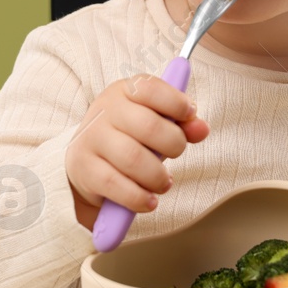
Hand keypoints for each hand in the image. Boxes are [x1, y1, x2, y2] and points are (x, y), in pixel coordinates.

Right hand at [65, 74, 209, 229]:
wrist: (85, 163)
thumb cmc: (128, 137)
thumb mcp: (153, 123)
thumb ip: (181, 124)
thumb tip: (202, 129)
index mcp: (123, 92)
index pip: (150, 88)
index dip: (176, 102)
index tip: (190, 115)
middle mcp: (104, 111)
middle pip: (149, 126)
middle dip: (174, 145)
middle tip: (176, 153)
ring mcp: (92, 139)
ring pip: (133, 159)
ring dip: (158, 177)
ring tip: (164, 183)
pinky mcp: (84, 169)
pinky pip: (117, 186)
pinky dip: (139, 197)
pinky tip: (149, 200)